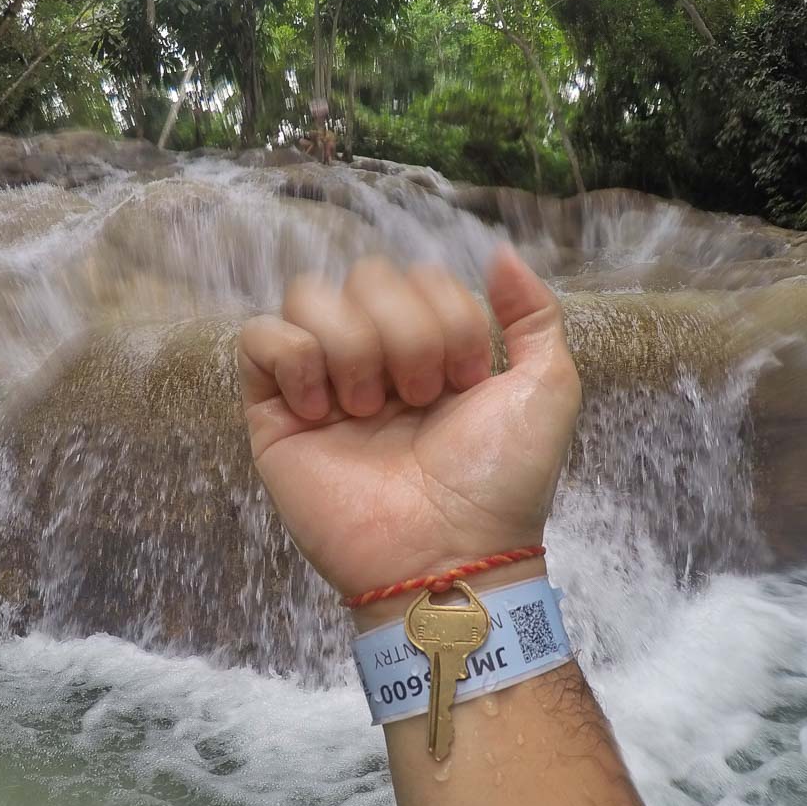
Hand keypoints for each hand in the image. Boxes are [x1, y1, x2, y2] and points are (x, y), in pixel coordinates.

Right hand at [237, 247, 580, 610]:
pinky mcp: (274, 414)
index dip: (449, 317)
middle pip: (366, 275)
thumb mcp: (548, 387)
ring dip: (351, 345)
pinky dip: (293, 358)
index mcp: (432, 347)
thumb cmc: (502, 482)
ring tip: (371, 408)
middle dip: (405, 331)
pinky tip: (322, 409)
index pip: (420, 274)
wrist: (450, 553)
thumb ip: (534, 312)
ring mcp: (321, 382)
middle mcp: (375, 356)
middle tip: (421, 399)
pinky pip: (258, 337)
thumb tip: (500, 251)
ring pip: (310, 294)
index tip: (466, 382)